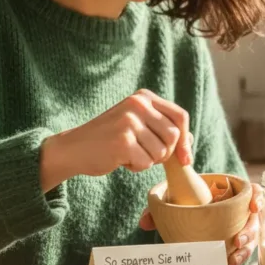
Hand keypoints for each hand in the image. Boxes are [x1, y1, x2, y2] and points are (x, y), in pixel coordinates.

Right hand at [40, 89, 191, 192]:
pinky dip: (136, 167)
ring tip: (128, 154)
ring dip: (148, 160)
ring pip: (161, 152)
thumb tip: (190, 140)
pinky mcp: (122, 141)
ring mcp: (129, 121)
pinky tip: (120, 159)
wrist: (73, 148)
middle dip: (165, 153)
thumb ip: (162, 129)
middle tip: (145, 155)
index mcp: (143, 97)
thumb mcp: (137, 126)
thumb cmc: (109, 139)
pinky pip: (146, 162)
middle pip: (174, 136)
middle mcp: (138, 104)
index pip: (180, 116)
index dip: (185, 140)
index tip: (185, 158)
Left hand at [139, 182, 264, 264]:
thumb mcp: (175, 201)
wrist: (187, 215)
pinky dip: (242, 256)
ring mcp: (245, 227)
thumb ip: (160, 210)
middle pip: (258, 219)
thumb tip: (144, 223)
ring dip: (247, 249)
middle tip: (237, 241)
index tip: (253, 207)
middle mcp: (243, 210)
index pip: (255, 191)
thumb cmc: (187, 203)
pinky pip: (250, 249)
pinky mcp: (241, 243)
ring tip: (232, 260)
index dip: (258, 198)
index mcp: (233, 193)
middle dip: (251, 231)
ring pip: (256, 238)